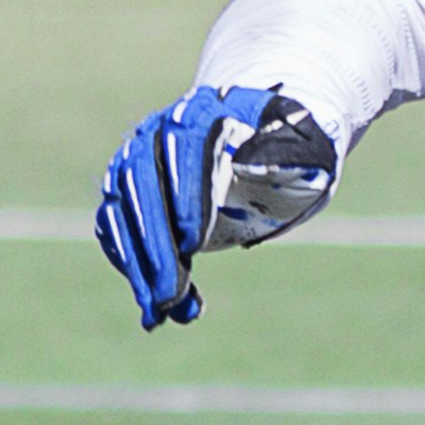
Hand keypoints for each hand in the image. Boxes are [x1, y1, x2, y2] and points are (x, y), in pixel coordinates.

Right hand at [90, 83, 337, 328]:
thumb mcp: (307, 148)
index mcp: (203, 114)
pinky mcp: (128, 191)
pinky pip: (117, 229)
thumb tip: (251, 165)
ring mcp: (136, 162)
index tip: (192, 244)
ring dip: (136, 265)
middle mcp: (158, 133)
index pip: (182, 152)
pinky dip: (132, 267)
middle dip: (153, 244)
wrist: (267, 142)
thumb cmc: (293, 148)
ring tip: (160, 310)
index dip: (185, 198)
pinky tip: (157, 304)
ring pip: (120, 213)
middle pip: (140, 186)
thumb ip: (288, 154)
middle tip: (168, 294)